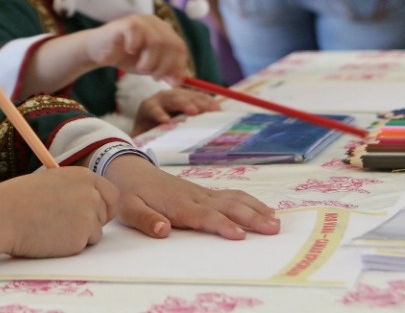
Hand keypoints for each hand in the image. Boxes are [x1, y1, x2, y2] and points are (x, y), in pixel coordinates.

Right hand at [0, 167, 117, 256]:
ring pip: (95, 233)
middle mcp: (91, 194)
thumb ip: (75, 189)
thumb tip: (92, 201)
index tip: (94, 213)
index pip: (111, 194)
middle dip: (91, 221)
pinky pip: (82, 246)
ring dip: (79, 234)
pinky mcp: (80, 238)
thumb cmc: (20, 198)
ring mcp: (88, 217)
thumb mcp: (53, 181)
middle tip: (65, 223)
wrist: (2, 215)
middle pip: (106, 214)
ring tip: (51, 228)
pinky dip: (69, 246)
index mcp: (84, 176)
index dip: (104, 205)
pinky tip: (49, 237)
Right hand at [85, 15, 188, 85]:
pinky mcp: (125, 23)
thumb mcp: (148, 67)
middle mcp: (154, 23)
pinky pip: (137, 33)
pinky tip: (129, 52)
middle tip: (154, 77)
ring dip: (151, 61)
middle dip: (165, 66)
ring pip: (157, 41)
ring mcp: (140, 20)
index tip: (170, 81)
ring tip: (141, 69)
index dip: (178, 65)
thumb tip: (178, 82)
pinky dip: (135, 47)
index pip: (180, 47)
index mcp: (163, 31)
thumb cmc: (124, 57)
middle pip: (172, 44)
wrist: (98, 50)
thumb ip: (164, 72)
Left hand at [103, 155, 279, 240]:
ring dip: (255, 209)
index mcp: (178, 204)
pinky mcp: (203, 191)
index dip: (222, 225)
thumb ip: (145, 219)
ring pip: (233, 199)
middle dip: (251, 218)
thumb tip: (162, 230)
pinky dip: (249, 201)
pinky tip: (264, 209)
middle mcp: (194, 196)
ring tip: (276, 221)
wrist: (128, 168)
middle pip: (227, 207)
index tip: (240, 235)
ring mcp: (201, 192)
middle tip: (273, 229)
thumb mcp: (128, 208)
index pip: (204, 216)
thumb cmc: (129, 191)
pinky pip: (230, 195)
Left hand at [132, 88, 220, 135]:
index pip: (153, 109)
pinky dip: (208, 102)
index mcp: (148, 107)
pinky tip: (218, 110)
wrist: (151, 116)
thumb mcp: (142, 137)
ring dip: (200, 102)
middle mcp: (161, 97)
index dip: (159, 114)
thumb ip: (142, 143)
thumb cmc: (147, 131)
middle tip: (193, 111)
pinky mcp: (187, 94)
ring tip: (213, 110)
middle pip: (173, 98)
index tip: (166, 122)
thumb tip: (143, 155)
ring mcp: (176, 94)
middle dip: (183, 104)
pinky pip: (199, 96)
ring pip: (188, 95)